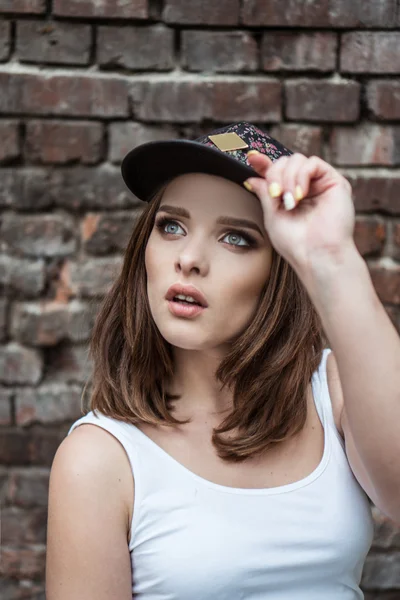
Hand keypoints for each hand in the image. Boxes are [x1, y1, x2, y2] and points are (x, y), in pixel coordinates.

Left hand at [245, 151, 355, 274]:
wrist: (316, 256)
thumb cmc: (296, 243)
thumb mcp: (272, 215)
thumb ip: (265, 193)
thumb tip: (252, 177)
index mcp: (291, 196)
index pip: (276, 172)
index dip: (263, 163)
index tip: (251, 158)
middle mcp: (306, 188)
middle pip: (285, 161)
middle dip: (275, 175)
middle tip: (275, 196)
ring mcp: (321, 184)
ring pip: (297, 159)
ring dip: (287, 178)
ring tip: (290, 201)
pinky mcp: (335, 181)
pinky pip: (313, 163)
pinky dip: (301, 176)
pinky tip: (300, 195)